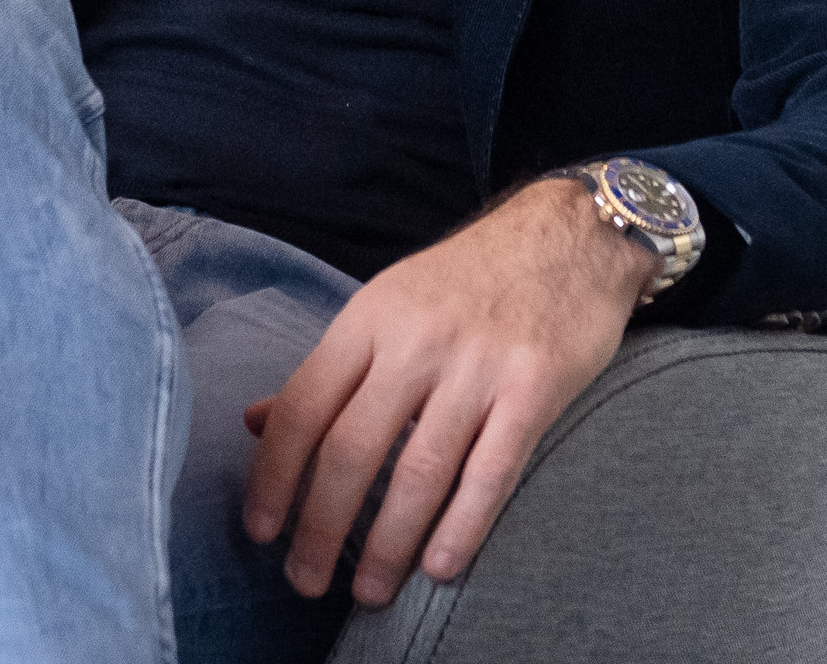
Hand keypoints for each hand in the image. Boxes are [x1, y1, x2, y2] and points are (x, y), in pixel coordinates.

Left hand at [241, 179, 652, 606]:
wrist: (569, 236)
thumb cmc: (467, 280)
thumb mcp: (385, 304)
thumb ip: (327, 367)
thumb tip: (256, 421)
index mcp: (369, 318)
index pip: (303, 406)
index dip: (273, 476)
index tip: (259, 530)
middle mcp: (417, 340)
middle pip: (352, 448)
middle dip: (321, 527)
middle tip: (305, 581)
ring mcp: (478, 365)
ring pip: (420, 471)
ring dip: (388, 543)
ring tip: (369, 591)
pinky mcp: (535, 387)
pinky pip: (492, 472)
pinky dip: (462, 528)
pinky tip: (440, 567)